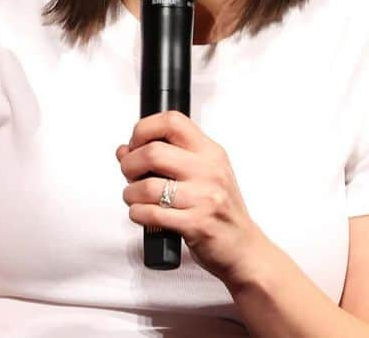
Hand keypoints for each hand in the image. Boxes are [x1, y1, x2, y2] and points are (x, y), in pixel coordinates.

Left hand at [116, 110, 266, 288]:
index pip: (172, 121)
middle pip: (153, 152)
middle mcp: (209, 170)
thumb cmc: (220, 210)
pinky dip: (137, 213)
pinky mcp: (195, 224)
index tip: (135, 144)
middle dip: (130, 165)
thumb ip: (167, 158)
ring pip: (147, 186)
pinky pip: (151, 214)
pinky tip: (141, 214)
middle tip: (130, 174)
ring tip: (134, 197)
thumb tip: (124, 150)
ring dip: (130, 193)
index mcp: (210, 152)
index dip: (144, 129)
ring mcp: (203, 198)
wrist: (243, 247)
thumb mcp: (202, 174)